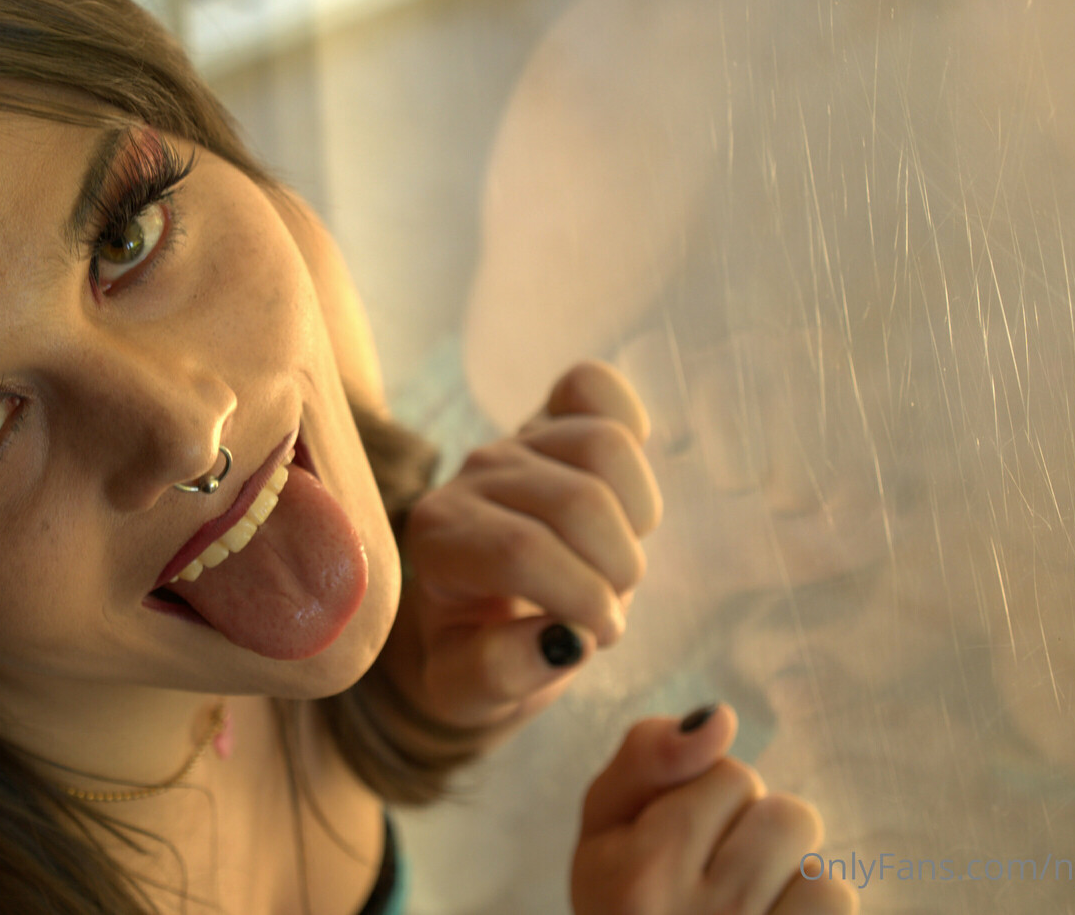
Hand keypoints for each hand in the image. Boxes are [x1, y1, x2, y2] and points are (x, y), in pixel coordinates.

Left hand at [383, 361, 661, 728]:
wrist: (475, 613)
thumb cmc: (474, 652)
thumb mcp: (467, 689)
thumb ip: (499, 674)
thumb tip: (561, 642)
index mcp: (439, 539)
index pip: (521, 550)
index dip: (581, 599)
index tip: (596, 637)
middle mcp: (472, 478)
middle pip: (578, 500)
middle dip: (615, 570)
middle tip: (607, 611)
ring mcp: (516, 442)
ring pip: (603, 445)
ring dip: (635, 517)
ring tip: (617, 560)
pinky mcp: (553, 419)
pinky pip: (594, 386)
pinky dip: (628, 420)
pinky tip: (625, 486)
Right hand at [571, 706, 855, 914]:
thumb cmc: (624, 898)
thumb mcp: (605, 826)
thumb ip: (648, 756)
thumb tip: (719, 717)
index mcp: (641, 871)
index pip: (733, 775)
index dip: (713, 801)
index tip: (682, 846)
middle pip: (787, 817)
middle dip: (758, 839)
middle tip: (715, 881)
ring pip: (817, 867)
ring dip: (788, 881)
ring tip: (745, 908)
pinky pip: (834, 903)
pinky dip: (809, 910)